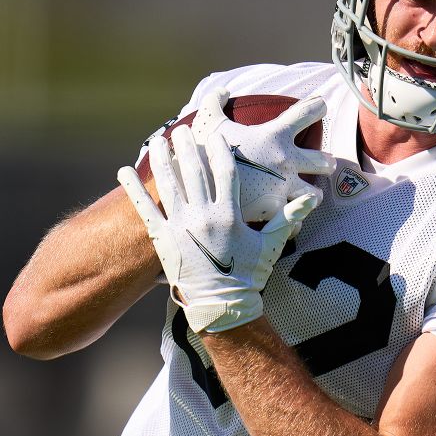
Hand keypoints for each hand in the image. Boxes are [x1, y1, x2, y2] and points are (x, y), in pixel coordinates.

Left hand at [118, 126, 318, 332]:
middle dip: (187, 146)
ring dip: (161, 158)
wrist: (220, 306)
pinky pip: (144, 209)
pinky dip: (133, 189)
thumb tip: (312, 198)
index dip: (220, 150)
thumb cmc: (248, 276)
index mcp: (229, 215)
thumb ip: (288, 218)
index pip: (225, 172)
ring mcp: (180, 227)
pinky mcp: (162, 239)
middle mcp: (204, 216)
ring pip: (168, 184)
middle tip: (181, 128)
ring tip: (157, 139)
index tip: (216, 134)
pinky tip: (124, 171)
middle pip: (193, 171)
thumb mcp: (271, 245)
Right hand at [190, 89, 335, 222]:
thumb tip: (221, 90)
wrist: (199, 188)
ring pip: (315, 195)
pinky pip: (296, 219)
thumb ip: (214, 102)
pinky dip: (295, 220)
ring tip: (310, 196)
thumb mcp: (207, 120)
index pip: (307, 113)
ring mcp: (283, 187)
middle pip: (323, 160)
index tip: (321, 107)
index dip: (318, 108)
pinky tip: (291, 221)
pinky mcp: (275, 210)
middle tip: (324, 163)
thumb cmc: (205, 151)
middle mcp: (286, 161)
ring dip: (313, 195)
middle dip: (325, 162)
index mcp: (275, 136)